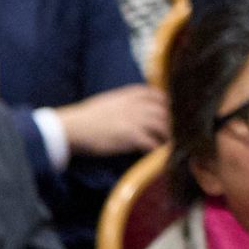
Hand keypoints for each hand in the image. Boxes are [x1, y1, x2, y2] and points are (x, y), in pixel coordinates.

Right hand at [53, 84, 169, 159]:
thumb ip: (126, 100)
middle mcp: (137, 105)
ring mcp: (136, 120)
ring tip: (168, 144)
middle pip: (164, 111)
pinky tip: (157, 154)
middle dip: (171, 121)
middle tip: (175, 131)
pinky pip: (152, 142)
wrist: (73, 127)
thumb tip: (137, 106)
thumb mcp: (110, 100)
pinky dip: (156, 149)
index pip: (158, 95)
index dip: (167, 104)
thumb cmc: (87, 116)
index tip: (171, 112)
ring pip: (162, 126)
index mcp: (130, 94)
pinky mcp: (132, 136)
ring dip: (167, 136)